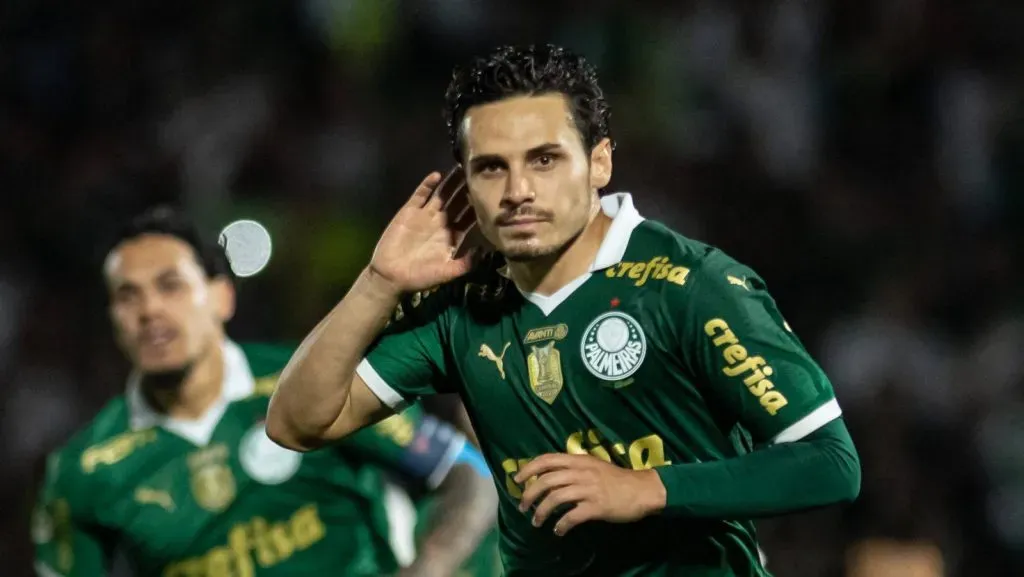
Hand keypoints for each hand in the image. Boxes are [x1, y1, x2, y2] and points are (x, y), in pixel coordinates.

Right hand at [369, 167, 477, 292]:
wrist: (391, 277)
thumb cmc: (420, 277)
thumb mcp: (447, 273)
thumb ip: (466, 263)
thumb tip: (485, 251)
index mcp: (452, 236)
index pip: (468, 218)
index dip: (478, 207)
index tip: (490, 194)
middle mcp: (440, 223)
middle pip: (457, 202)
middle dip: (467, 189)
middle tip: (478, 173)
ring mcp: (424, 216)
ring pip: (441, 195)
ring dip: (451, 183)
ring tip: (461, 168)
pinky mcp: (409, 212)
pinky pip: (419, 195)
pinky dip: (427, 185)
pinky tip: (436, 175)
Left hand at [514, 454, 666, 535]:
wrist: (643, 490)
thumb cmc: (616, 479)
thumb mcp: (593, 465)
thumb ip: (573, 468)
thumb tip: (549, 476)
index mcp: (579, 460)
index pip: (547, 459)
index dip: (528, 469)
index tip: (517, 480)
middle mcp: (581, 472)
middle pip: (546, 481)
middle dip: (530, 495)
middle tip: (523, 507)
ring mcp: (589, 489)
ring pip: (555, 499)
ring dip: (542, 512)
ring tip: (536, 522)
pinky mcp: (597, 507)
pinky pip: (572, 517)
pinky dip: (561, 525)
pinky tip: (558, 531)